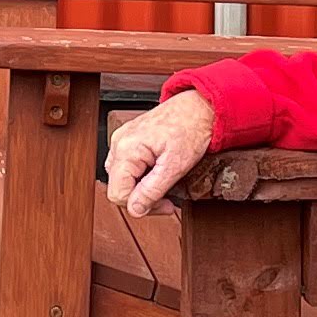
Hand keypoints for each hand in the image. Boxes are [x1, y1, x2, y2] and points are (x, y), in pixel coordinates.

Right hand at [105, 90, 223, 216]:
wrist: (198, 106)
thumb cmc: (190, 128)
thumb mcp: (174, 167)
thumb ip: (152, 191)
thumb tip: (135, 210)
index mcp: (126, 149)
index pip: (118, 194)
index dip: (141, 206)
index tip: (165, 205)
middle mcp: (118, 143)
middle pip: (118, 187)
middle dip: (142, 199)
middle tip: (167, 201)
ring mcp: (122, 140)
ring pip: (122, 178)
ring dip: (141, 188)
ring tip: (163, 186)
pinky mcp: (129, 140)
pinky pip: (127, 166)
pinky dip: (141, 176)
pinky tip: (158, 174)